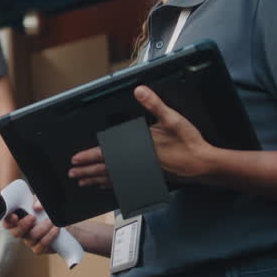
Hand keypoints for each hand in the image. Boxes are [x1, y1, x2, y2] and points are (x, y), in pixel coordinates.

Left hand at [0, 222, 16, 276]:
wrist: (11, 210)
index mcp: (6, 243)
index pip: (0, 260)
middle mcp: (12, 246)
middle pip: (5, 263)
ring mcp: (14, 246)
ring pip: (9, 262)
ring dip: (2, 271)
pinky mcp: (14, 245)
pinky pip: (10, 258)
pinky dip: (5, 266)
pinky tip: (0, 269)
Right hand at [3, 196, 58, 254]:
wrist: (60, 220)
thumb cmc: (46, 210)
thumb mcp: (42, 201)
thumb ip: (38, 201)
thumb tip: (36, 207)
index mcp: (18, 220)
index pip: (7, 222)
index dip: (8, 220)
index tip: (15, 216)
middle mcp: (22, 232)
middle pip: (15, 233)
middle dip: (23, 225)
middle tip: (33, 217)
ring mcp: (30, 241)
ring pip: (31, 238)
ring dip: (42, 228)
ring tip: (52, 220)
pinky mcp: (39, 248)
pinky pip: (40, 246)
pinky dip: (49, 236)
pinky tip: (55, 229)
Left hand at [65, 86, 212, 187]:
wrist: (203, 164)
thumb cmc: (188, 142)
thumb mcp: (172, 118)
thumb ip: (154, 104)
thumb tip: (140, 91)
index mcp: (138, 148)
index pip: (107, 153)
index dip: (89, 157)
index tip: (75, 160)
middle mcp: (137, 163)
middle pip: (106, 169)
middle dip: (87, 171)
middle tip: (72, 173)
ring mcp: (142, 173)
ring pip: (113, 179)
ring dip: (96, 180)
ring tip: (83, 181)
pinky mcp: (148, 178)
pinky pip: (125, 185)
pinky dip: (112, 185)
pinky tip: (106, 186)